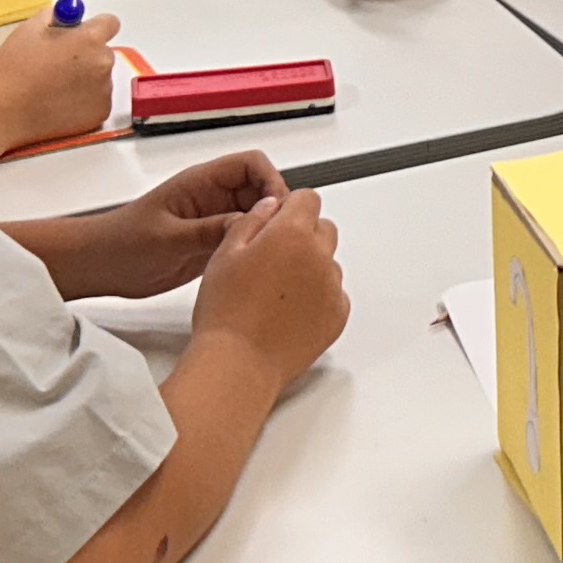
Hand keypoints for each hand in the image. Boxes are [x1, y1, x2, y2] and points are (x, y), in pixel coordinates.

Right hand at [0, 9, 123, 144]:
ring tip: (52, 87)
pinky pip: (97, 100)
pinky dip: (83, 101)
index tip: (81, 35)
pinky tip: (57, 103)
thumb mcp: (29, 29)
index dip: (94, 27)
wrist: (3, 112)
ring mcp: (103, 91)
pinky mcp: (100, 114)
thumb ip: (55, 17)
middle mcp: (103, 63)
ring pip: (99, 77)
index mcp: (89, 39)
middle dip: (86, 55)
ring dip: (85, 78)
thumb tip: (68, 17)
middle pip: (103, 52)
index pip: (110, 23)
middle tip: (58, 65)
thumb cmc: (13, 69)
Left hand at [73, 153, 291, 299]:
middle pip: (261, 190)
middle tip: (281, 237)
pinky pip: (244, 240)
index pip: (251, 164)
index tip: (279, 209)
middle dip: (276, 209)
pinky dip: (255, 250)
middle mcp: (212, 197)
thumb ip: (210, 230)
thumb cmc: (122, 244)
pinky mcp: (211, 244)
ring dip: (267, 231)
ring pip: (256, 217)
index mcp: (201, 182)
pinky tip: (258, 267)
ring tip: (274, 254)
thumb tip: (254, 221)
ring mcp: (214, 220)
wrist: (98, 267)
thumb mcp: (168, 239)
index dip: (271, 180)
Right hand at [192, 187, 347, 388]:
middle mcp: (319, 257)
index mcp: (292, 233)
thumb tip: (270, 207)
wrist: (238, 364)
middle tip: (271, 260)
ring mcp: (332, 288)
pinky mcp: (337, 316)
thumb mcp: (224, 254)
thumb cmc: (225, 313)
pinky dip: (317, 298)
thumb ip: (251, 221)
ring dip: (310, 268)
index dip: (289, 208)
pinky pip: (334, 295)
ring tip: (274, 293)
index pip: (308, 199)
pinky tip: (287, 312)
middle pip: (323, 229)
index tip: (276, 222)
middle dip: (302, 236)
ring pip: (328, 263)